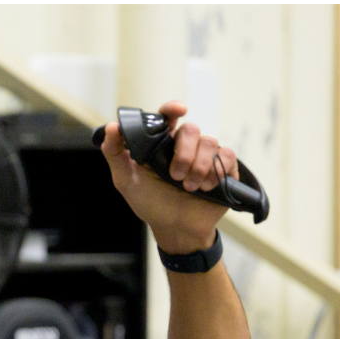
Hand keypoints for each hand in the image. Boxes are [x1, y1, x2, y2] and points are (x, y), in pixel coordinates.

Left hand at [98, 101, 238, 253]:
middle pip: (192, 129)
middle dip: (185, 154)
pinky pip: (227, 156)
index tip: (179, 110)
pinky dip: (217, 171)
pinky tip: (207, 187)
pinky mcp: (223, 168)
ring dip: (200, 167)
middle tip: (176, 176)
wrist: (176, 230)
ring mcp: (205, 156)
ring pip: (210, 142)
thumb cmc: (150, 204)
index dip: (173, 108)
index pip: (168, 117)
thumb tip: (112, 126)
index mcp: (162, 144)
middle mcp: (184, 146)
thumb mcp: (125, 181)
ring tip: (190, 187)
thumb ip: (114, 153)